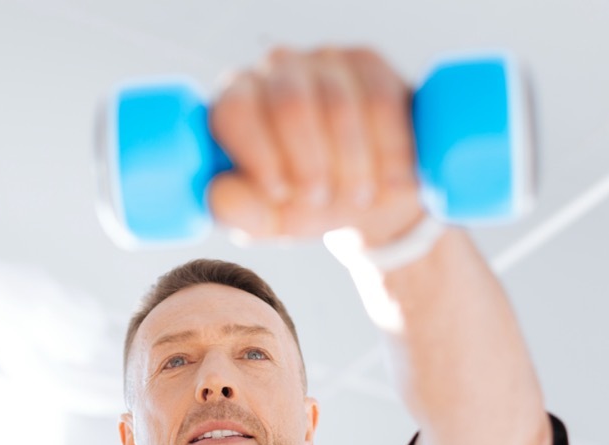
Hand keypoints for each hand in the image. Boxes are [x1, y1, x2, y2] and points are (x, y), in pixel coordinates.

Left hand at [208, 46, 426, 246]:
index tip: (280, 193)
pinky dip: (387, 148)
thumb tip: (219, 194)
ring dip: (352, 162)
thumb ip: (241, 211)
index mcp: (235, 102)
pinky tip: (390, 179)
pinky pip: (380, 100)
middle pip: (289, 104)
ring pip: (339, 104)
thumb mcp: (271, 219)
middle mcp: (273, 71)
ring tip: (359, 198)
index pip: (236, 111)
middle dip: (310, 162)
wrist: (367, 192)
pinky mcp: (367, 63)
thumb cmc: (304, 202)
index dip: (258, 153)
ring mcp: (321, 60)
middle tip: (322, 201)